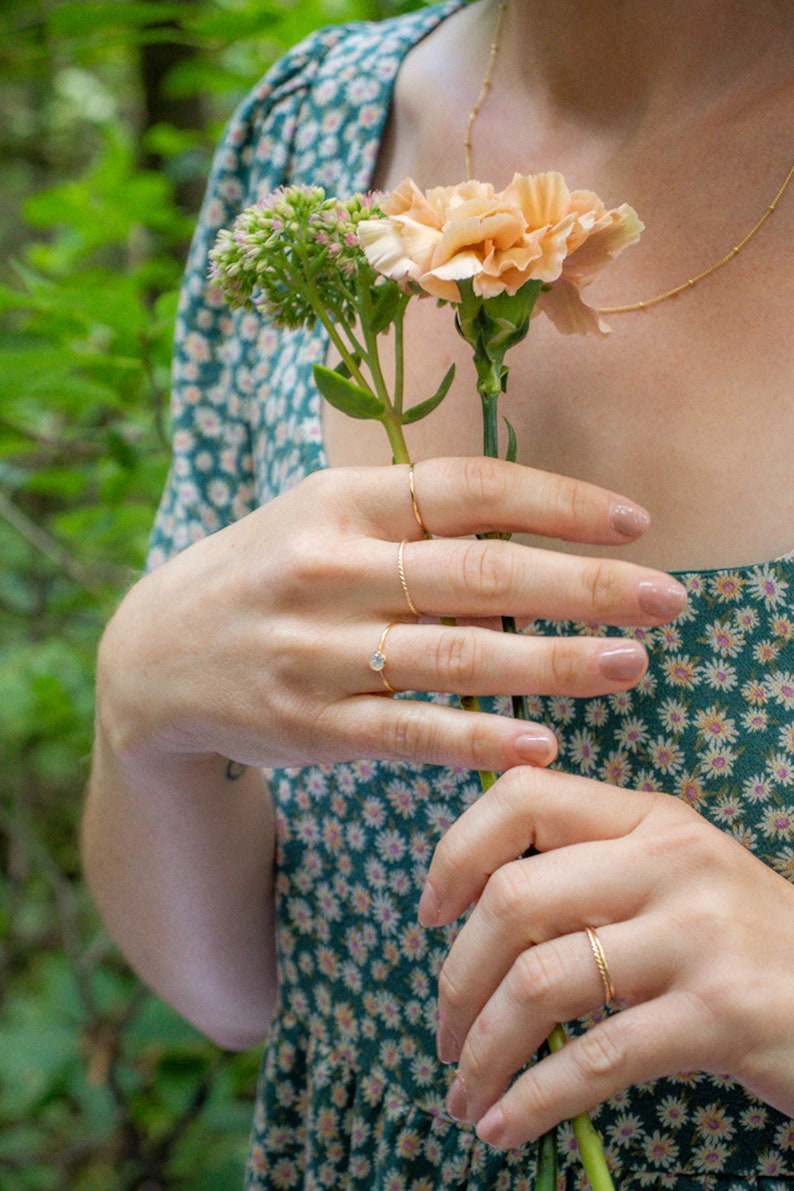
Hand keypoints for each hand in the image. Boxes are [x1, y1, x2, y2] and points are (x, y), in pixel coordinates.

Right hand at [99, 456, 685, 771]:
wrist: (156, 653)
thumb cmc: (271, 573)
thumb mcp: (324, 519)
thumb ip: (418, 524)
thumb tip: (537, 540)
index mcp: (339, 501)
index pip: (467, 488)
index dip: (557, 503)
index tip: (634, 523)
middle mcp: (326, 569)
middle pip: (477, 573)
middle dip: (584, 587)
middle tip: (669, 599)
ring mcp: (315, 651)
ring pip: (455, 656)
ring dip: (554, 663)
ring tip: (631, 665)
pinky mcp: (311, 725)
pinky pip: (411, 732)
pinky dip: (480, 739)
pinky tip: (544, 742)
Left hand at [421, 766, 793, 1147]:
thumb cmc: (746, 946)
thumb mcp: (677, 880)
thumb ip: (593, 870)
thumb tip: (472, 903)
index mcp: (649, 818)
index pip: (523, 798)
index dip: (456, 853)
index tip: (430, 915)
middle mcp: (671, 861)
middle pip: (514, 900)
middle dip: (457, 978)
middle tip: (444, 1033)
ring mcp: (699, 934)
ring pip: (543, 983)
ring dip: (484, 1049)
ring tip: (464, 1093)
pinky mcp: (721, 1013)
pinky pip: (597, 1059)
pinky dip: (533, 1099)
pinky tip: (504, 1126)